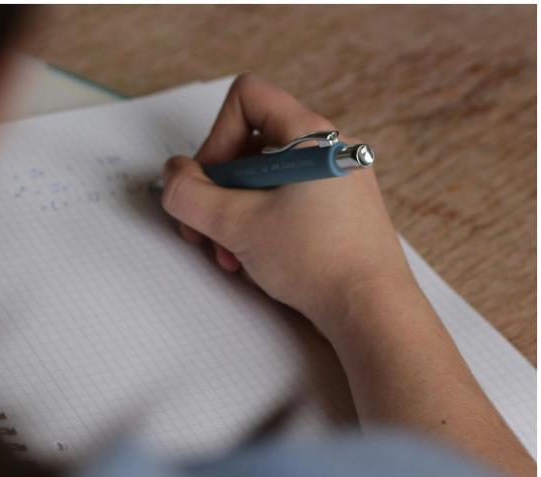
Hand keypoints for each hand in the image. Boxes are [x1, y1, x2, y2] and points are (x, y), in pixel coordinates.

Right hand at [162, 74, 415, 334]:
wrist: (372, 311)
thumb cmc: (319, 262)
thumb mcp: (236, 225)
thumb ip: (189, 195)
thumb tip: (172, 176)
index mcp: (311, 136)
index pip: (247, 98)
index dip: (216, 135)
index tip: (211, 181)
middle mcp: (327, 150)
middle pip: (250, 143)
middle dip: (218, 188)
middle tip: (205, 226)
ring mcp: (334, 180)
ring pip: (264, 179)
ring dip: (233, 214)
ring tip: (230, 254)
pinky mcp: (336, 209)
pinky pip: (284, 201)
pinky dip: (259, 224)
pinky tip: (253, 260)